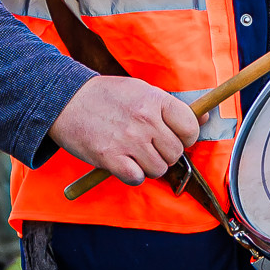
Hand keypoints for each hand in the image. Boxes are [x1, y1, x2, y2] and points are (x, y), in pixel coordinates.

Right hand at [50, 75, 199, 185]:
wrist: (66, 101)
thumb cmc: (106, 97)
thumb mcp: (142, 91)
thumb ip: (171, 107)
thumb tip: (204, 118)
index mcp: (155, 100)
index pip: (190, 127)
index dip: (186, 137)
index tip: (175, 137)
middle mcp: (145, 120)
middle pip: (175, 152)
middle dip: (165, 154)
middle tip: (148, 146)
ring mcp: (128, 140)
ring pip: (159, 169)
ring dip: (149, 166)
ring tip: (133, 153)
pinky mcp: (110, 158)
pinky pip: (137, 178)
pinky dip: (132, 175)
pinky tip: (123, 163)